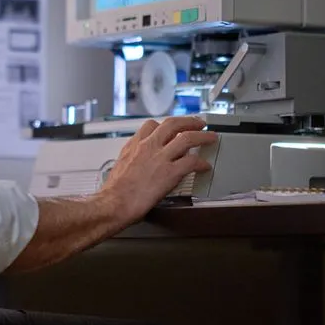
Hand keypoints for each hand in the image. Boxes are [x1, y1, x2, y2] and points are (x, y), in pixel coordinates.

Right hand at [98, 116, 217, 222]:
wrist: (114, 203)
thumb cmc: (114, 191)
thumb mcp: (120, 165)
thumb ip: (132, 158)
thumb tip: (138, 161)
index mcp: (135, 145)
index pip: (152, 125)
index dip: (166, 124)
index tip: (174, 127)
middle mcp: (148, 147)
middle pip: (172, 124)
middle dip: (188, 121)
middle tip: (198, 124)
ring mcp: (160, 158)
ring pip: (187, 139)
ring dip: (202, 137)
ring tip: (210, 138)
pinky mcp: (170, 173)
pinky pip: (192, 162)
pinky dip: (201, 163)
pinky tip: (205, 166)